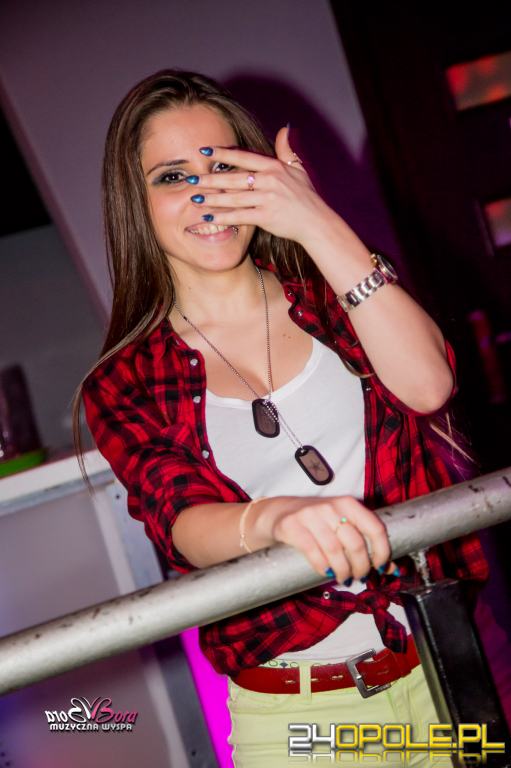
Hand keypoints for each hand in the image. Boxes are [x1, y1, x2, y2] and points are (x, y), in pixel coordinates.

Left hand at [187, 127, 332, 244]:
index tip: (204, 151)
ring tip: (194, 197)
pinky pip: (239, 216)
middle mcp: (269, 180)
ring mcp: (267, 199)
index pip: (243, 157)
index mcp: (274, 167)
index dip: (222, 154)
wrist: (316, 222)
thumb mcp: (299, 168)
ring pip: (233, 197)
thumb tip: (284, 128)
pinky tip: (208, 218)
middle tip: (190, 178)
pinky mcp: (266, 216)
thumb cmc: (306, 197)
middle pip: (233, 178)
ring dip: (212, 198)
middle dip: (209, 178)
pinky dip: (222, 217)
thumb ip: (287, 149)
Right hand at [252, 495, 396, 582]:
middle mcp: (330, 506)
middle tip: (360, 576)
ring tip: (344, 578)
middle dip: (361, 566)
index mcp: (348, 503)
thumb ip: (364, 541)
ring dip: (343, 571)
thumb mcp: (341, 523)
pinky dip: (323, 567)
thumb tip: (392, 568)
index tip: (381, 566)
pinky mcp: (292, 526)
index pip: (375, 527)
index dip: (382, 551)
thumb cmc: (315, 521)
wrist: (277, 513)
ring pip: (335, 551)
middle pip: (356, 544)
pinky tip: (327, 573)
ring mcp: (310, 515)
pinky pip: (313, 552)